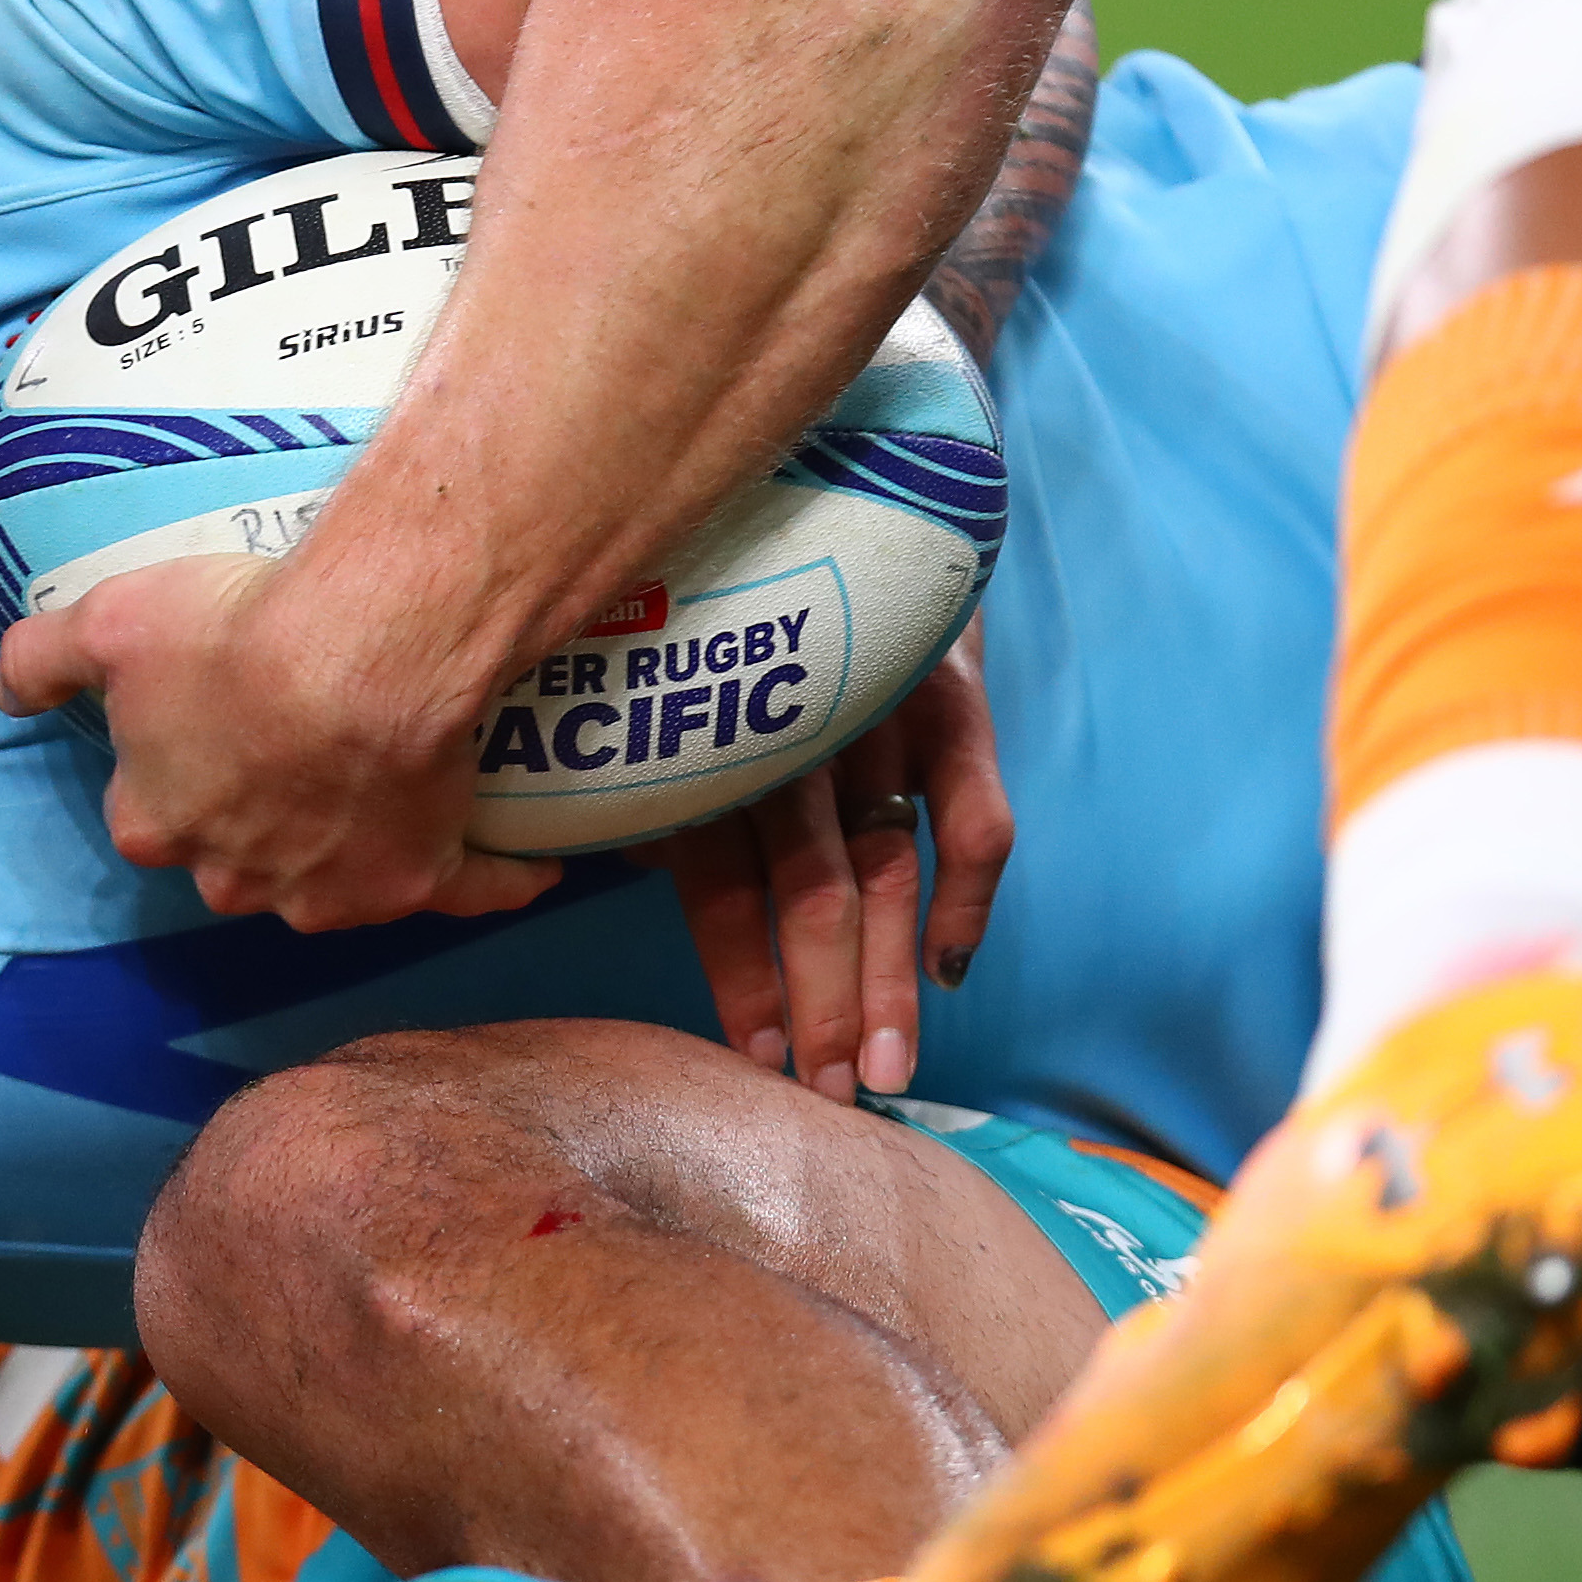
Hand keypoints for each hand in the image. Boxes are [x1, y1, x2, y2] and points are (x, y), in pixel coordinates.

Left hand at [0, 553, 558, 931]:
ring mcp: (334, 892)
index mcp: (158, 824)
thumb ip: (36, 656)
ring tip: (391, 787)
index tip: (206, 714)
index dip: (173, 764)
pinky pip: (468, 891)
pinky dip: (496, 881)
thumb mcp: (105, 621)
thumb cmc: (230, 629)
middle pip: (240, 854)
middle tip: (299, 735)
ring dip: (358, 847)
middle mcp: (239, 878)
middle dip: (260, 814)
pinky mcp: (422, 881)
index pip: (149, 809)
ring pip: (338, 879)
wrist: (362, 650)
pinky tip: (529, 866)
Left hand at [653, 631, 1014, 1098]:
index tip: (757, 1061)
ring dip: (890, 976)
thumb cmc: (719, 609)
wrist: (839, 489)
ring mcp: (883, 715)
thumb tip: (608, 857)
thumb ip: (643, 766)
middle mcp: (798, 730)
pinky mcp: (952, 697)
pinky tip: (950, 969)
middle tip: (834, 1092)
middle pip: (815, 889)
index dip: (742, 973)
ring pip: (887, 869)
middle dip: (825, 1002)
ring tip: (888, 1067)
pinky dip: (966, 894)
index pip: (724, 879)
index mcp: (712, 735)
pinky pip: (974, 815)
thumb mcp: (660, 676)